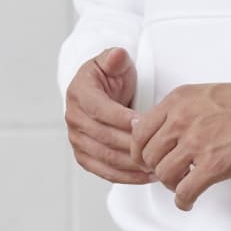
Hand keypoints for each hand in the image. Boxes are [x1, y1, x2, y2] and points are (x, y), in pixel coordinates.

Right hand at [65, 47, 157, 185]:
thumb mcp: (114, 61)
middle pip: (104, 137)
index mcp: (79, 93)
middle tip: (156, 148)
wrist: (100, 91)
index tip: (143, 123)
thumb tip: (117, 54)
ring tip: (156, 165)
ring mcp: (77, 140)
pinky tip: (145, 176)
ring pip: (105, 157)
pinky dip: (125, 176)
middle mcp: (74, 118)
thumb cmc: (110, 76)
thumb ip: (115, 58)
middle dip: (131, 145)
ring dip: (131, 165)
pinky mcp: (84, 156)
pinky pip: (104, 171)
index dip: (121, 118)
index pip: (100, 109)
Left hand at [129, 82, 230, 211]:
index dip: (140, 150)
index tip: (147, 159)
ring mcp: (197, 143)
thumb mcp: (204, 93)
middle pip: (149, 155)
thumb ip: (178, 109)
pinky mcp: (214, 165)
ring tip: (183, 184)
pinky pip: (185, 191)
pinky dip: (183, 201)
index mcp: (178, 100)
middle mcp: (182, 119)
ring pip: (164, 175)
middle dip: (156, 168)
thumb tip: (155, 130)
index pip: (140, 131)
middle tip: (169, 173)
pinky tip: (189, 200)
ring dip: (171, 184)